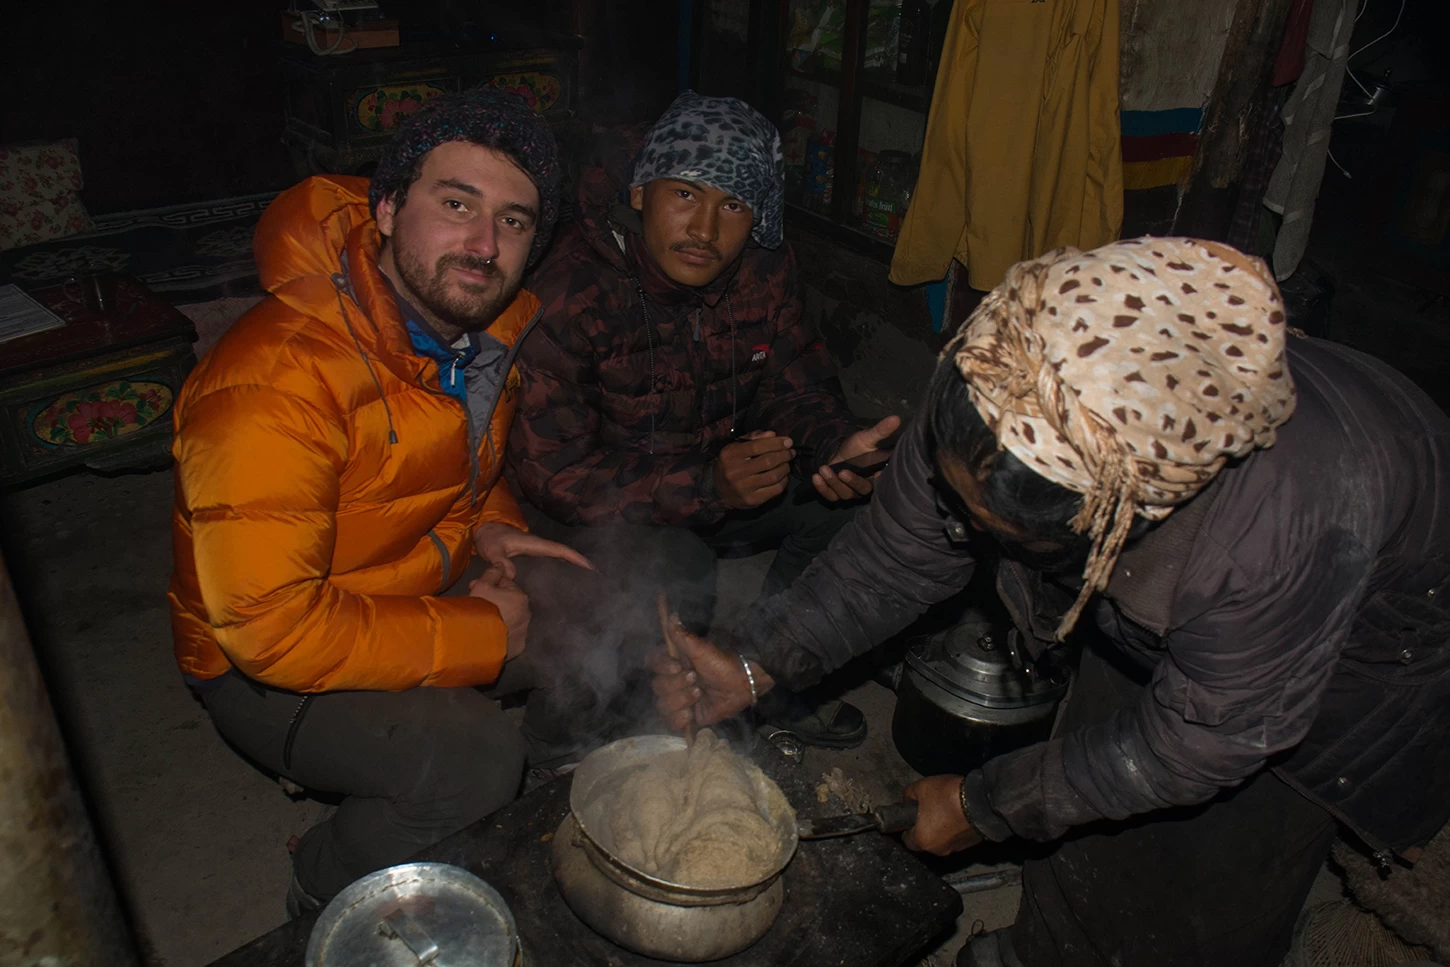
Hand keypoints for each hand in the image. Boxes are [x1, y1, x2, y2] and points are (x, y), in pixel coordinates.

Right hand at [469, 563, 530, 658]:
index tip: (476, 588)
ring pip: (511, 619)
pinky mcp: (519, 647)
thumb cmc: (480, 610)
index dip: (490, 585)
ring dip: (500, 617)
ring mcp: (524, 632)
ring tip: (483, 622)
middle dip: (495, 601)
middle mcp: (527, 614)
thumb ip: (492, 573)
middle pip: (509, 602)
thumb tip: (501, 565)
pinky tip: (490, 635)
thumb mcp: (482, 586)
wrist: (479, 642)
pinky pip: (510, 636)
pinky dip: (502, 634)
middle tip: (477, 606)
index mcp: (520, 597)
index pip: (506, 585)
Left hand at [473, 521, 592, 579]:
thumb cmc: (490, 539)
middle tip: (598, 578)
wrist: (486, 532)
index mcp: (535, 544)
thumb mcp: (492, 550)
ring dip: (574, 566)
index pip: (560, 550)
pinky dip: (563, 568)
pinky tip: (566, 581)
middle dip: (582, 563)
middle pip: (566, 555)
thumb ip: (500, 561)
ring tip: (588, 581)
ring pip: (561, 558)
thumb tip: (510, 573)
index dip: (576, 558)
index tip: (592, 567)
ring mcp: (538, 551)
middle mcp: (540, 547)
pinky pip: (553, 561)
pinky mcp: (534, 556)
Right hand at [647, 619, 775, 731]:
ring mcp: (679, 699)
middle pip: (657, 687)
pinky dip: (680, 719)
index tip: (678, 666)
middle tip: (696, 679)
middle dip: (677, 685)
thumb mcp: (702, 649)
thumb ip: (682, 636)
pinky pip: (671, 722)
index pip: (652, 663)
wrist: (742, 684)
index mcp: (673, 662)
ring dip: (681, 700)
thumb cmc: (723, 663)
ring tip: (699, 694)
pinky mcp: (687, 717)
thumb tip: (672, 616)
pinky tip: (692, 713)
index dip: (661, 667)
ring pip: (662, 705)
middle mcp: (673, 680)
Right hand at [714, 431, 794, 509]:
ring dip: (785, 468)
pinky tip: (783, 476)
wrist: (718, 491)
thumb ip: (753, 438)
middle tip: (791, 452)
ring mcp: (744, 488)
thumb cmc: (731, 464)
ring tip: (787, 463)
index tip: (788, 442)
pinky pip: (775, 490)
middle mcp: (735, 472)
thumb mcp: (736, 447)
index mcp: (731, 455)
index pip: (757, 446)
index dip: (776, 443)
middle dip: (784, 455)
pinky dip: (784, 481)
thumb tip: (772, 434)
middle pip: (768, 461)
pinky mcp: (752, 500)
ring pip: (773, 476)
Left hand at [812, 415, 900, 501]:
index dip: (871, 480)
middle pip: (860, 491)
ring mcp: (850, 493)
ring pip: (844, 494)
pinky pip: (830, 496)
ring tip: (823, 469)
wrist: (840, 453)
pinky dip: (822, 488)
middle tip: (842, 472)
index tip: (868, 473)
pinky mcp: (836, 494)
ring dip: (833, 483)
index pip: (877, 483)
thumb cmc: (857, 447)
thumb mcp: (868, 438)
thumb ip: (881, 431)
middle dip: (850, 482)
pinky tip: (815, 477)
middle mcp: (865, 488)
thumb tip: (896, 418)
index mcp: (876, 476)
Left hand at [901, 775, 984, 855]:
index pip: (907, 840)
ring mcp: (956, 848)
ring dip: (941, 828)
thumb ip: (908, 796)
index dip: (907, 827)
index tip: (910, 817)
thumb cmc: (948, 796)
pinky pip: (957, 837)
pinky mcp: (970, 844)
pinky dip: (955, 828)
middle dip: (925, 827)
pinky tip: (958, 814)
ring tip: (945, 809)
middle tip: (928, 810)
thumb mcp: (920, 787)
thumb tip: (906, 800)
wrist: (981, 801)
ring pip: (942, 839)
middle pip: (925, 840)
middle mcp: (938, 849)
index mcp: (922, 840)